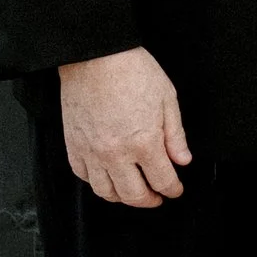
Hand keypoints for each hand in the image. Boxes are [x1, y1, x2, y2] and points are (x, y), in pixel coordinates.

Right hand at [59, 48, 191, 207]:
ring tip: (132, 191)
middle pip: (134, 195)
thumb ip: (175, 135)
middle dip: (149, 201)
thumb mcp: (167, 98)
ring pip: (106, 192)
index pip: (163, 180)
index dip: (173, 189)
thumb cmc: (132, 70)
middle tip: (156, 197)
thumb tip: (182, 160)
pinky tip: (107, 177)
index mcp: (144, 142)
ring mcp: (92, 152)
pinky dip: (97, 183)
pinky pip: (83, 176)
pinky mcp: (73, 145)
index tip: (176, 189)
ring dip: (122, 197)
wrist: (95, 55)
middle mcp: (117, 153)